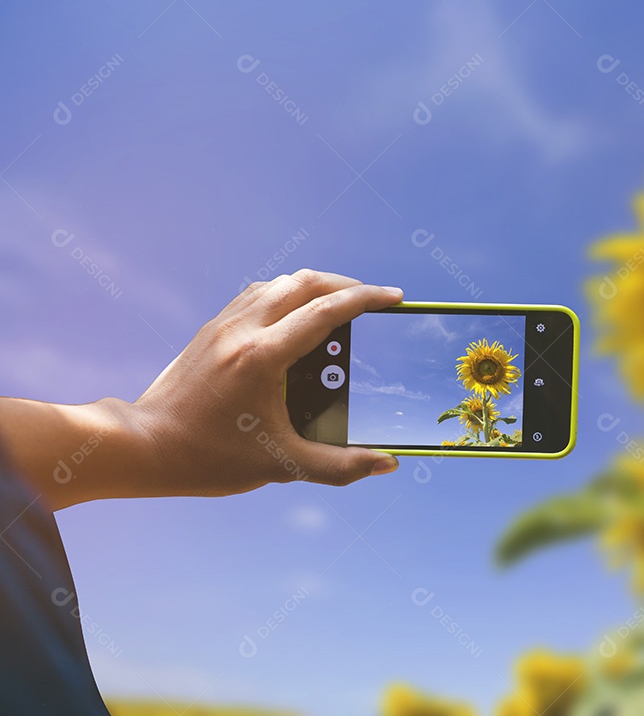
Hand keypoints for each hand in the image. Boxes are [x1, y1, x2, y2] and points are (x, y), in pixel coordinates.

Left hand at [129, 269, 403, 497]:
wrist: (143, 446)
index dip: (366, 299)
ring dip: (313, 287)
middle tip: (371, 300)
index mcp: (262, 357)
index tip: (393, 298)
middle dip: (344, 285)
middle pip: (304, 283)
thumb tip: (386, 465)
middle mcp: (242, 330)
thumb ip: (339, 466)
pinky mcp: (210, 330)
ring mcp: (222, 325)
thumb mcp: (281, 466)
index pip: (325, 311)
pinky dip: (285, 296)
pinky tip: (295, 320)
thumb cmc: (208, 458)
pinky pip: (257, 295)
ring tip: (338, 307)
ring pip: (278, 283)